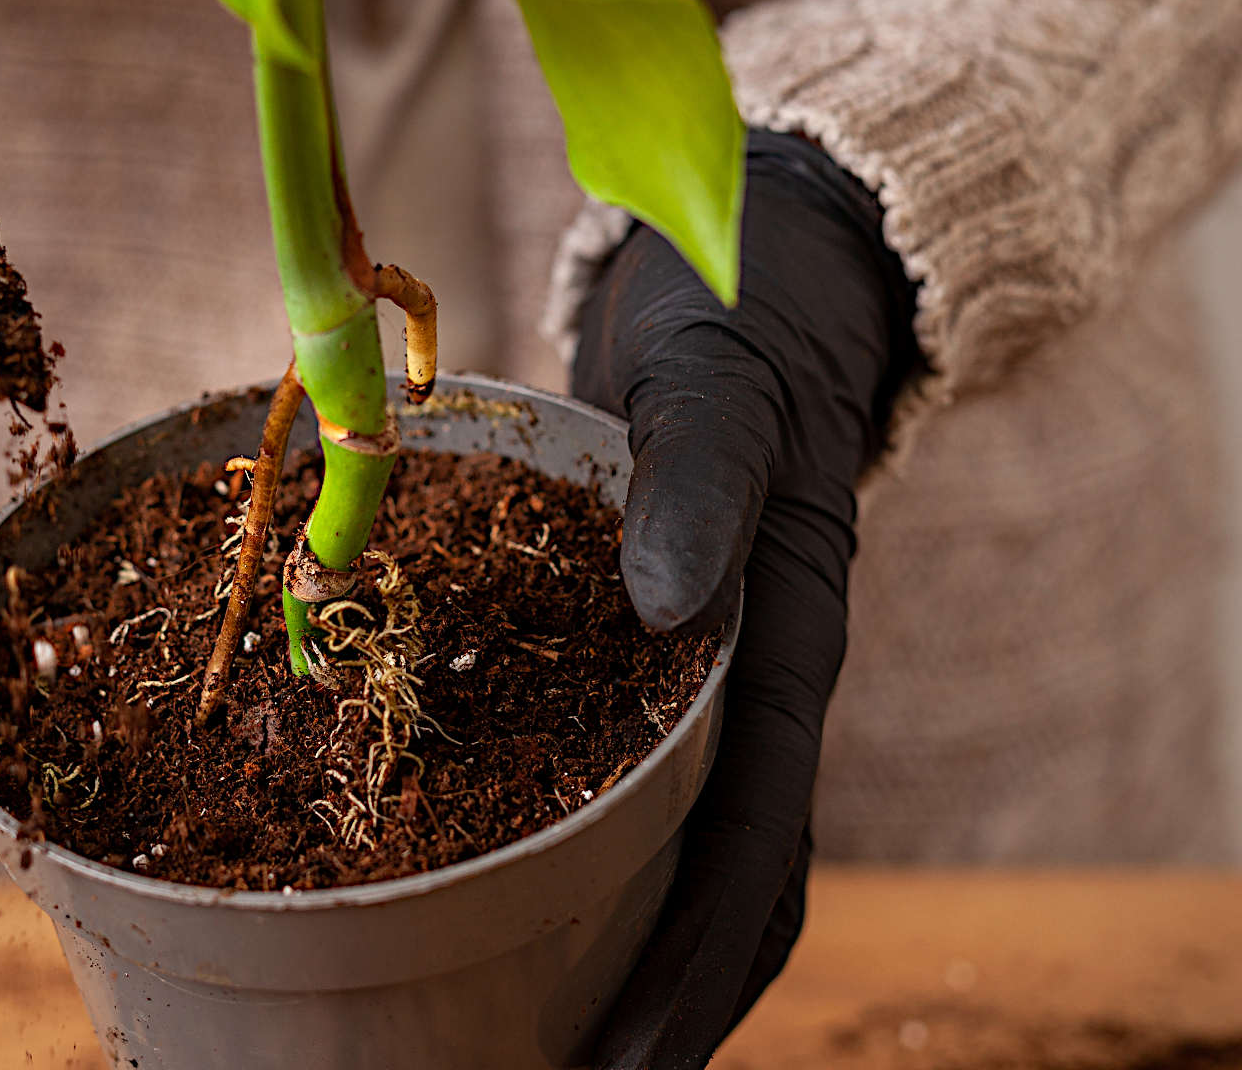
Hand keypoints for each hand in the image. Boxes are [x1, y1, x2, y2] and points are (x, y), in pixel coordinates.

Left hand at [573, 131, 917, 1067]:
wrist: (735, 289)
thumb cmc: (734, 337)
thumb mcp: (719, 393)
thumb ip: (700, 482)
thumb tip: (671, 605)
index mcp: (779, 651)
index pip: (755, 848)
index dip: (693, 965)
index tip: (621, 1062)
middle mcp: (740, 690)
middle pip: (721, 886)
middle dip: (658, 999)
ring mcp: (689, 681)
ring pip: (673, 851)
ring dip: (619, 948)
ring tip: (530, 1031)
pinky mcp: (632, 655)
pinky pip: (619, 777)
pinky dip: (579, 850)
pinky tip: (504, 885)